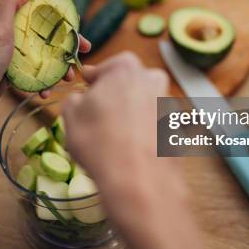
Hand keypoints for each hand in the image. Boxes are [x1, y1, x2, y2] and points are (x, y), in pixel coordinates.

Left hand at [0, 0, 89, 130]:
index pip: (40, 13)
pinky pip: (31, 74)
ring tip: (66, 80)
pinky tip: (45, 92)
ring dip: (56, 68)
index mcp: (2, 17)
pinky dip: (41, 82)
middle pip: (44, 36)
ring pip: (40, 57)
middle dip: (64, 49)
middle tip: (79, 61)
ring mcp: (7, 54)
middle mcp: (6, 33)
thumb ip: (12, 1)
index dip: (63, 23)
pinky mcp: (7, 74)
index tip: (79, 36)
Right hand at [62, 52, 207, 248]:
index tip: (85, 92)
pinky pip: (153, 125)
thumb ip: (76, 99)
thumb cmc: (99, 141)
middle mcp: (153, 79)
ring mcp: (168, 104)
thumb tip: (83, 100)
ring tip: (113, 139)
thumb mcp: (71, 114)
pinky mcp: (177, 129)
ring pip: (142, 104)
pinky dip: (143, 133)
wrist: (138, 181)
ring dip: (130, 115)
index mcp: (127, 67)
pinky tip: (130, 151)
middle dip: (114, 97)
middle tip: (97, 118)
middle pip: (127, 83)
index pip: (104, 68)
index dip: (92, 82)